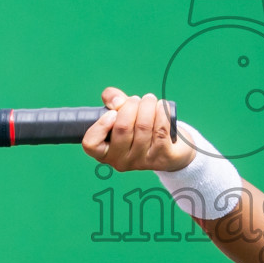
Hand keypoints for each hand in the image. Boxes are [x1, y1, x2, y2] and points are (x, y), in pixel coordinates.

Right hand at [82, 87, 196, 171]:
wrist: (172, 147)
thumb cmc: (140, 127)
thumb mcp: (123, 113)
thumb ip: (113, 101)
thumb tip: (116, 100)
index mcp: (105, 152)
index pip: (91, 144)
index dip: (101, 125)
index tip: (112, 113)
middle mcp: (121, 161)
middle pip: (122, 128)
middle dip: (131, 105)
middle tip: (137, 100)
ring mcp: (142, 162)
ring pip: (143, 126)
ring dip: (147, 106)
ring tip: (150, 100)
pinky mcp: (163, 158)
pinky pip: (160, 130)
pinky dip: (161, 113)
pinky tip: (162, 106)